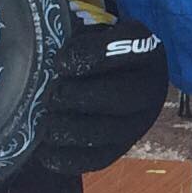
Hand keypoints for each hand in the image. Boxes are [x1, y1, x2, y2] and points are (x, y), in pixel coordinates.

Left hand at [35, 21, 168, 174]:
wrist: (120, 77)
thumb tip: (40, 45)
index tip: (60, 63)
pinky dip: (69, 159)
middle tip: (53, 96)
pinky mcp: (123, 147)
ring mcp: (139, 121)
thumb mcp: (93, 33)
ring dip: (72, 130)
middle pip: (123, 96)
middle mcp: (151, 86)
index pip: (127, 46)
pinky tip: (45, 151)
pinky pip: (100, 159)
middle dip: (81, 97)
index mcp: (145, 48)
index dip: (91, 55)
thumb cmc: (98, 51)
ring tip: (46, 124)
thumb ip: (73, 34)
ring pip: (111, 132)